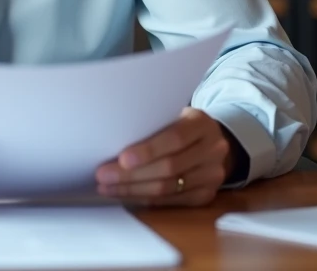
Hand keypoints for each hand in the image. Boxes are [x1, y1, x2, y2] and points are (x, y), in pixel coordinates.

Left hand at [95, 107, 233, 206]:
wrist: (211, 141)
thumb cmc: (180, 125)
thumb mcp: (172, 114)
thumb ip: (152, 125)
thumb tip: (112, 140)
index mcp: (202, 123)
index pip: (175, 138)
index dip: (148, 150)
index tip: (121, 158)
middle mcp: (213, 149)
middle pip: (170, 167)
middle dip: (132, 174)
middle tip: (103, 176)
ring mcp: (212, 175)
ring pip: (168, 188)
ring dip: (133, 190)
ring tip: (107, 188)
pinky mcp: (206, 195)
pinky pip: (171, 202)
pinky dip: (145, 199)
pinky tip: (125, 195)